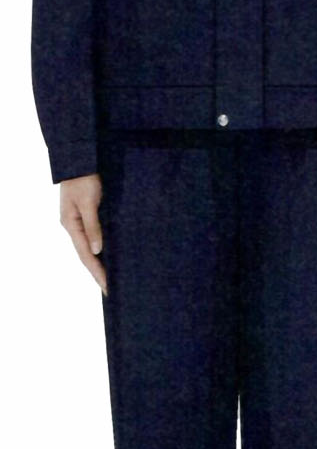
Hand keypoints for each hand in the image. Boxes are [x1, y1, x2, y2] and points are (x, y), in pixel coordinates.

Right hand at [60, 173, 107, 295]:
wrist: (80, 159)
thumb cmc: (84, 179)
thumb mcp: (88, 202)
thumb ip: (93, 226)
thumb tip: (98, 250)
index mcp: (71, 225)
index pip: (86, 256)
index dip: (98, 273)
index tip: (108, 288)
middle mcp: (74, 226)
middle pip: (87, 255)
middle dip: (99, 272)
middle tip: (111, 289)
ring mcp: (79, 221)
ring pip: (91, 247)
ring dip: (101, 262)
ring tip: (112, 277)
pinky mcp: (87, 214)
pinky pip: (95, 236)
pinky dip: (103, 248)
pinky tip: (111, 254)